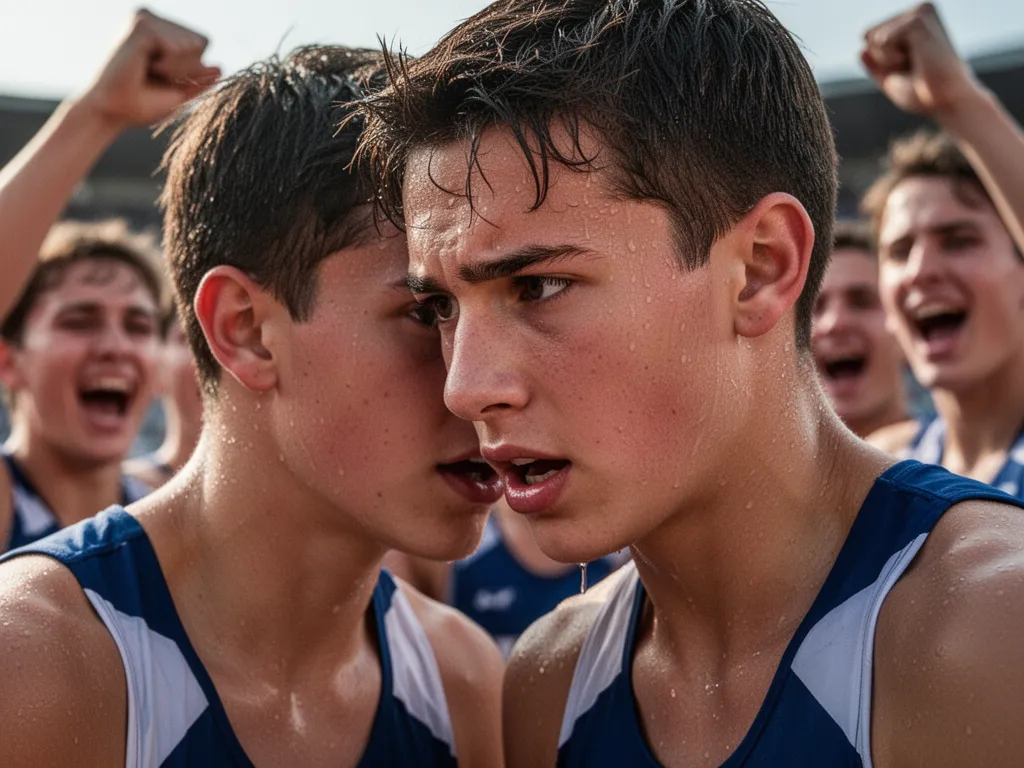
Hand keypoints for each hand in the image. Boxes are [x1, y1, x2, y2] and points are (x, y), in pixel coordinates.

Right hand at [77, 9, 219, 128]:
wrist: (113, 111)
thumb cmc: (142, 104)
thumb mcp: (179, 92)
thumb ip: (199, 79)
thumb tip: (221, 68)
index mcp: (160, 29)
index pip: (202, 42)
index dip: (193, 68)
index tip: (164, 78)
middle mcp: (152, 17)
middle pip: (200, 42)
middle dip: (186, 69)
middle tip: (154, 76)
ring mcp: (145, 18)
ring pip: (191, 45)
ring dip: (175, 69)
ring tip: (148, 71)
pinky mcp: (141, 25)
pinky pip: (177, 47)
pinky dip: (167, 66)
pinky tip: (145, 66)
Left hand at [861, 3, 983, 119]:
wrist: (946, 101)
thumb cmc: (922, 93)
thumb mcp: (891, 78)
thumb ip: (874, 65)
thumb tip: (860, 50)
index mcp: (915, 20)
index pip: (869, 36)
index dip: (881, 61)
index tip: (910, 67)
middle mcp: (919, 9)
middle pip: (868, 35)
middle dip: (882, 59)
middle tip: (914, 67)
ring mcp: (919, 11)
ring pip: (873, 37)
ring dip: (887, 60)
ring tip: (917, 63)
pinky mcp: (918, 19)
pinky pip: (881, 41)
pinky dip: (891, 58)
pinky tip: (917, 60)